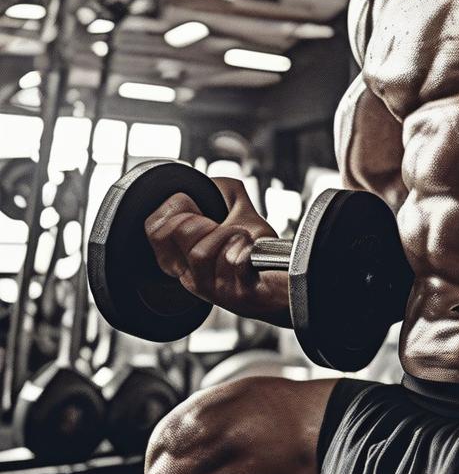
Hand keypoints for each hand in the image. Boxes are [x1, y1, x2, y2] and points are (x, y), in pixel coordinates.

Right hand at [143, 177, 290, 325]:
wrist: (287, 283)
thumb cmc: (258, 253)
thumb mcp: (238, 217)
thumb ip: (225, 192)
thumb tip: (209, 179)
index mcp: (184, 261)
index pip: (155, 230)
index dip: (175, 209)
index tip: (198, 211)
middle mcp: (193, 277)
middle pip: (176, 234)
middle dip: (201, 220)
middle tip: (220, 226)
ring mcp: (215, 288)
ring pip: (201, 252)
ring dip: (229, 235)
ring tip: (241, 238)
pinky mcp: (238, 294)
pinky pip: (234, 261)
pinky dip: (247, 247)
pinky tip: (251, 250)